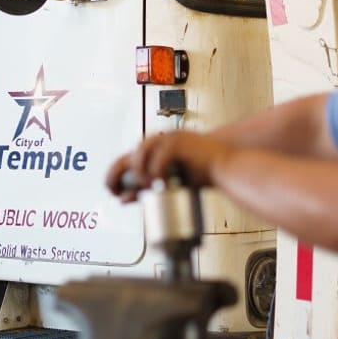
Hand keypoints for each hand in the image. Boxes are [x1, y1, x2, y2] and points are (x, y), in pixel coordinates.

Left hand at [105, 131, 232, 201]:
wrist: (226, 165)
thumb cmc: (198, 174)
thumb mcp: (167, 182)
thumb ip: (145, 187)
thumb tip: (122, 199)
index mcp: (154, 148)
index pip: (126, 158)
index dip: (113, 174)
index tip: (111, 191)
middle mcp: (158, 140)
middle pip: (128, 155)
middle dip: (117, 174)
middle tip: (115, 191)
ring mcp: (168, 139)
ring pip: (141, 152)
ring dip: (139, 172)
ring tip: (145, 186)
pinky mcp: (178, 143)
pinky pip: (160, 156)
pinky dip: (157, 171)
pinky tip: (160, 182)